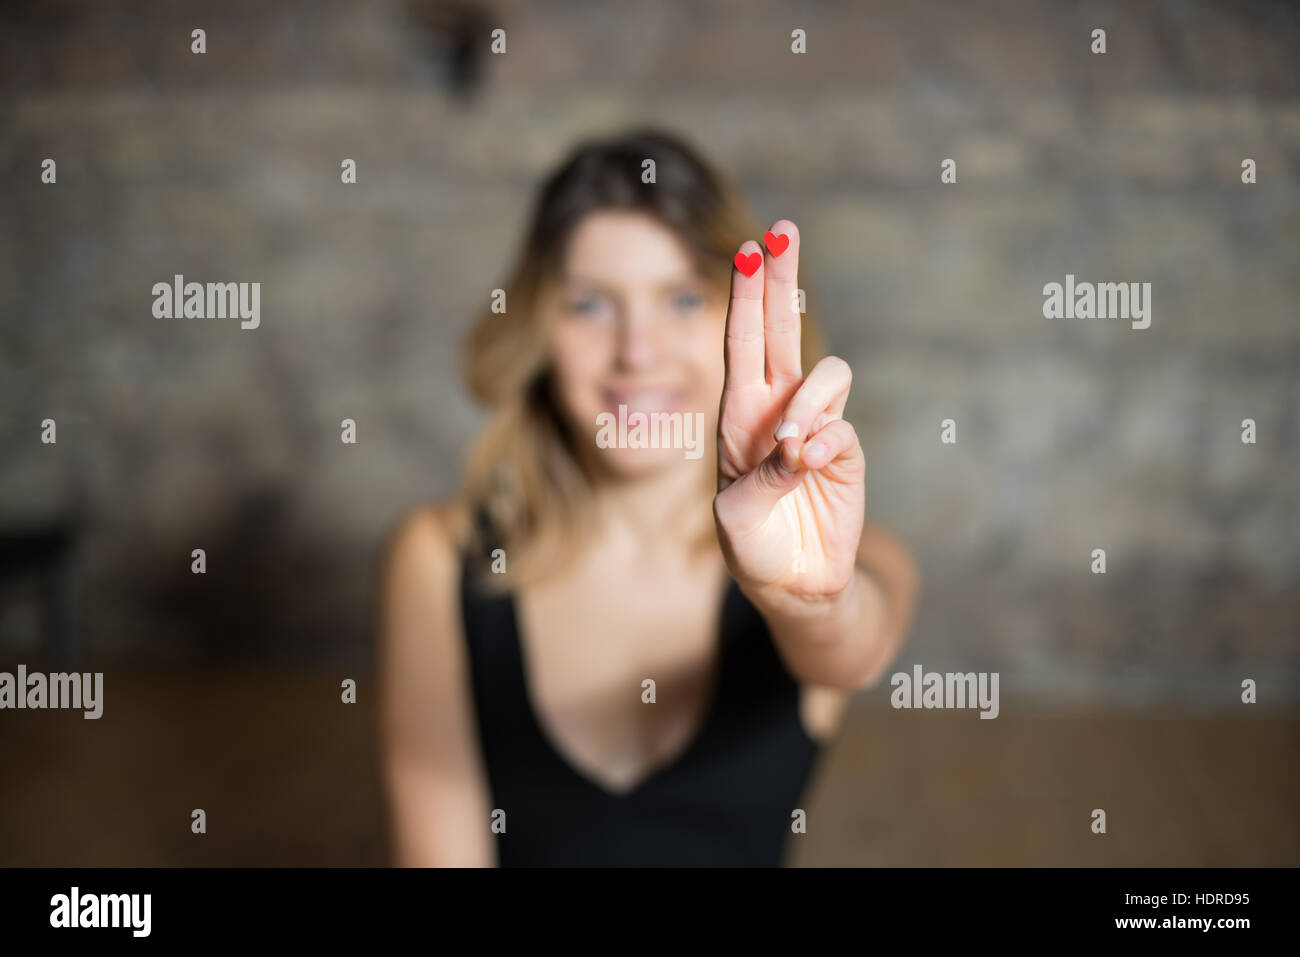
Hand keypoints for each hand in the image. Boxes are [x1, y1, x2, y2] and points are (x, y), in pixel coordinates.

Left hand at [713, 220, 865, 608]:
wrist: (794, 586)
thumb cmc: (752, 548)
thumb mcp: (737, 517)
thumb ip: (764, 477)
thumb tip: (801, 444)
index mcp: (738, 415)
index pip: (742, 342)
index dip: (747, 295)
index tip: (751, 247)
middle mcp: (776, 410)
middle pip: (782, 329)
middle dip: (781, 280)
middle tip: (784, 229)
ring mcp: (815, 427)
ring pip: (826, 374)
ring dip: (809, 404)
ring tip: (794, 449)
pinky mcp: (847, 453)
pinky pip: (844, 427)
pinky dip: (827, 444)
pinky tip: (809, 468)